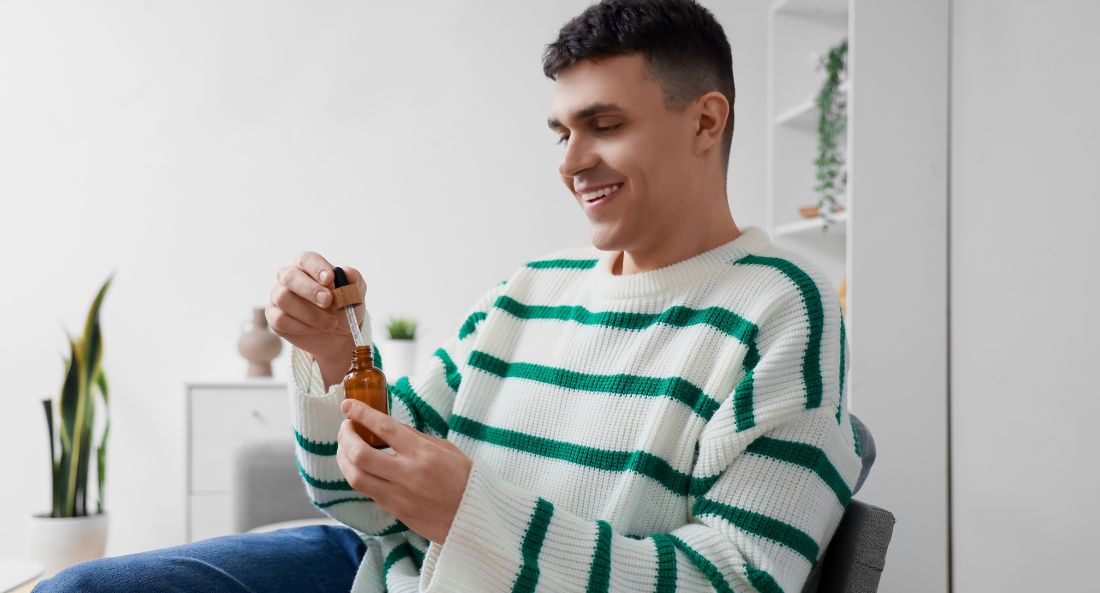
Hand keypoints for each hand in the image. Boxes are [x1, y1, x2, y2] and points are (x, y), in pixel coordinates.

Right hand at [267, 251, 366, 385]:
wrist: (339, 336)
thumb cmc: (344, 308)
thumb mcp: (355, 294)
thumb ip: (354, 280)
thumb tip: (346, 272)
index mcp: (307, 266)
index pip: (306, 259)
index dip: (316, 268)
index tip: (330, 279)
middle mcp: (288, 278)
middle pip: (289, 276)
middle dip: (309, 289)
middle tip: (328, 301)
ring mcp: (278, 296)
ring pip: (284, 299)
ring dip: (310, 313)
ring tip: (331, 324)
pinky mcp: (274, 316)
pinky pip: (280, 319)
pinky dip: (301, 326)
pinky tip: (315, 330)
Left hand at [336, 399, 472, 543]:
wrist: (473, 516)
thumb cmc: (464, 479)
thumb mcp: (447, 449)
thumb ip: (416, 438)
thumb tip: (389, 427)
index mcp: (424, 454)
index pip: (385, 428)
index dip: (362, 414)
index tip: (348, 405)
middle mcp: (408, 474)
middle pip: (361, 454)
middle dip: (345, 437)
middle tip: (346, 427)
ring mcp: (399, 496)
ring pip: (356, 477)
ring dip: (343, 458)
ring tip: (345, 447)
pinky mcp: (394, 511)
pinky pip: (367, 490)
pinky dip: (357, 474)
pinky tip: (358, 466)